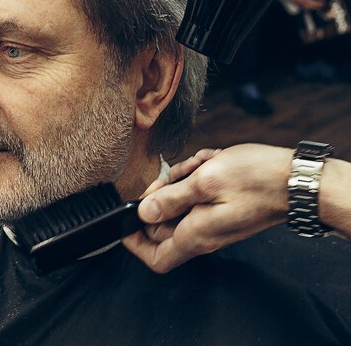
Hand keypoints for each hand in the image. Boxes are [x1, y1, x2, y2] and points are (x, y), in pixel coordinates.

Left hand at [122, 144, 291, 272]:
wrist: (295, 180)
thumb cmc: (255, 179)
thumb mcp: (204, 182)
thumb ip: (169, 199)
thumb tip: (142, 214)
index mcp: (196, 234)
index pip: (156, 258)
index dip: (134, 243)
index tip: (125, 221)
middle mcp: (203, 234)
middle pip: (163, 223)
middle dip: (161, 194)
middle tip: (173, 176)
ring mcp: (214, 222)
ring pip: (180, 203)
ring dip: (183, 180)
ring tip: (200, 165)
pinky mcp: (222, 209)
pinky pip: (197, 194)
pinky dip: (198, 176)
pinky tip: (210, 163)